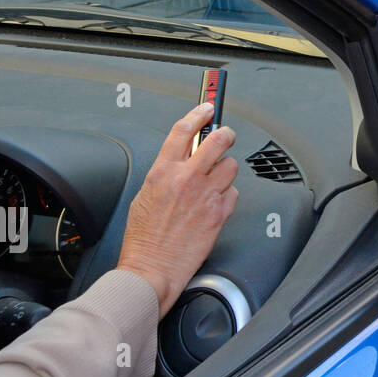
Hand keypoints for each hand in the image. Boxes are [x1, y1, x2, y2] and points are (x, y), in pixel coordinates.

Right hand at [117, 102, 238, 316]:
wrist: (151, 269)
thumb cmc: (143, 239)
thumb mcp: (145, 196)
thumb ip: (165, 174)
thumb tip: (180, 161)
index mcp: (163, 172)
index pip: (184, 130)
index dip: (199, 113)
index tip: (208, 106)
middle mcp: (187, 179)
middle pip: (218, 139)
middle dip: (226, 134)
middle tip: (226, 135)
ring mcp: (206, 195)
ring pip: (231, 166)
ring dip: (225, 171)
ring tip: (215, 183)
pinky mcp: (220, 213)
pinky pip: (234, 193)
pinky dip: (227, 196)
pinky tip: (214, 205)